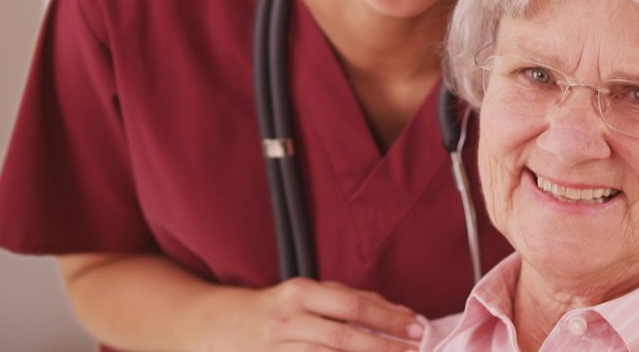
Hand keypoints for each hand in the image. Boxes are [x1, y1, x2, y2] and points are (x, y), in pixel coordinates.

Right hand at [198, 277, 423, 351]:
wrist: (222, 326)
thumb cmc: (276, 308)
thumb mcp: (307, 293)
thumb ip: (349, 299)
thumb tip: (396, 312)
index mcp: (299, 292)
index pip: (352, 304)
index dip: (387, 317)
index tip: (416, 327)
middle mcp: (288, 320)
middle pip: (344, 336)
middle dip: (384, 346)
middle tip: (415, 351)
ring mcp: (278, 349)